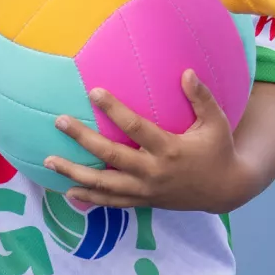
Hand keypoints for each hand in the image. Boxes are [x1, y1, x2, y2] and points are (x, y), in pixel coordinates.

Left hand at [44, 72, 254, 212]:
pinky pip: (112, 202)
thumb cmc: (218, 150)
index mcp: (170, 149)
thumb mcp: (216, 122)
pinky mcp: (143, 201)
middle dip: (83, 139)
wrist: (224, 190)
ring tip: (49, 160)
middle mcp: (154, 172)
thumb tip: (186, 72)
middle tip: (59, 121)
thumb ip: (201, 98)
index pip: (137, 128)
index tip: (94, 92)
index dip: (115, 110)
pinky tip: (68, 192)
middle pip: (112, 156)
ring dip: (75, 174)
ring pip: (105, 185)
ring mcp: (146, 190)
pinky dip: (89, 199)